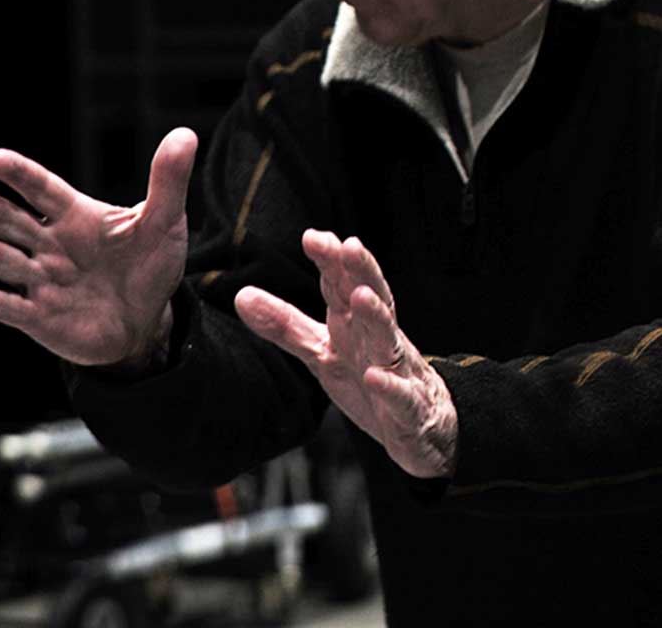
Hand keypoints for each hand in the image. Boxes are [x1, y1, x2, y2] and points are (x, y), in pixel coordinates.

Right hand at [0, 128, 197, 367]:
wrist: (145, 321)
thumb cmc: (147, 264)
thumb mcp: (163, 223)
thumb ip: (168, 182)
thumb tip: (185, 134)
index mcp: (73, 214)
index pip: (42, 189)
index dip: (20, 176)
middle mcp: (49, 244)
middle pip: (12, 221)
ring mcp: (42, 281)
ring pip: (4, 261)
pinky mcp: (40, 318)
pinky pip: (12, 309)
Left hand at [234, 229, 457, 478]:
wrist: (420, 424)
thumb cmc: (366, 375)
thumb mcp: (321, 350)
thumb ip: (284, 325)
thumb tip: (241, 296)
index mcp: (353, 322)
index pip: (342, 284)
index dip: (330, 260)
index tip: (313, 237)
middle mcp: (377, 338)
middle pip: (373, 298)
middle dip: (362, 271)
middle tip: (350, 246)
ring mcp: (396, 370)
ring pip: (388, 339)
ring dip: (377, 317)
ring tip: (362, 296)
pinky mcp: (408, 407)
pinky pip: (401, 396)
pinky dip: (390, 387)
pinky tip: (375, 377)